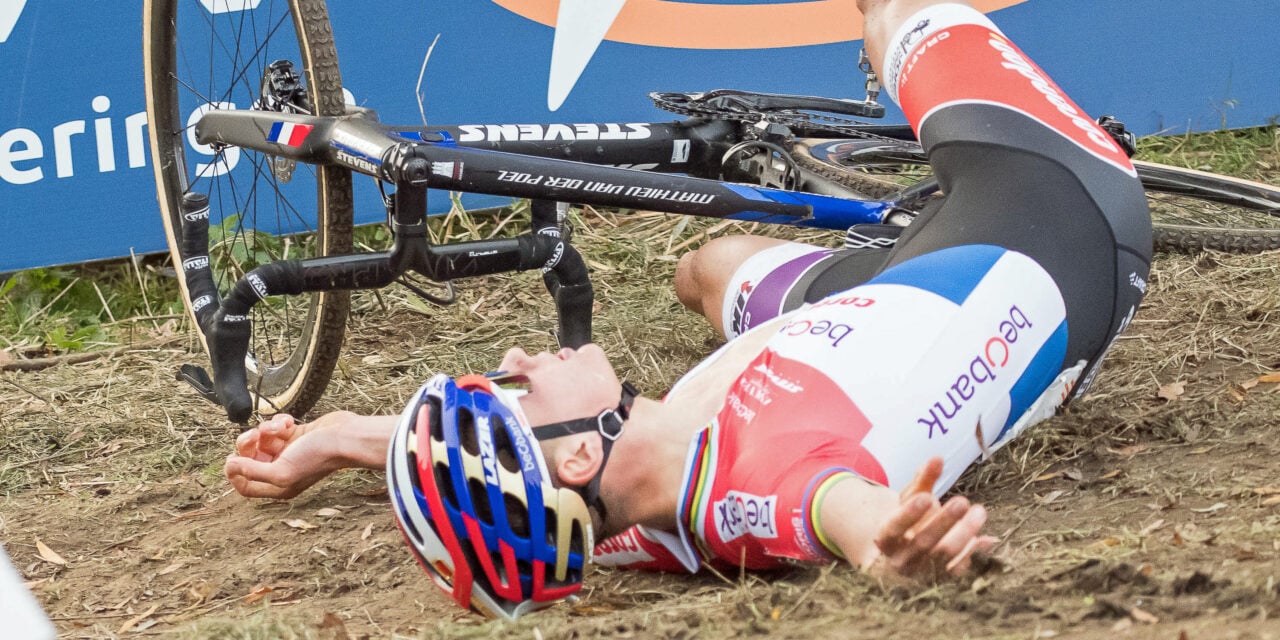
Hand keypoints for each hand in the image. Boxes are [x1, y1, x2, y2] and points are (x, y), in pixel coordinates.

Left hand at [223, 411, 355, 498]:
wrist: (344, 436)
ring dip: (266, 429)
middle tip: (254, 435)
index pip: (245, 486)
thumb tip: (230, 466)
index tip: (232, 459)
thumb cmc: (317, 457)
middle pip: (250, 460)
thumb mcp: (281, 471)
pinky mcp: (296, 435)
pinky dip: (279, 422)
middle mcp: (283, 470)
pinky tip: (289, 422)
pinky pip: (276, 428)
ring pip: (262, 440)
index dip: (234, 473)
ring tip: (279, 427)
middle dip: (248, 444)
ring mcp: (289, 452)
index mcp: (279, 487)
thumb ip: (252, 471)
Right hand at [872, 457, 996, 579]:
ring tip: (979, 511)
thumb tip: (937, 457)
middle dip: (944, 521)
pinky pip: (959, 570)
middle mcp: (901, 560)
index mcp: (886, 539)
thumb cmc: (908, 522)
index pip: (894, 528)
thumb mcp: (910, 499)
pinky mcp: (941, 582)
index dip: (909, 514)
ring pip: (944, 556)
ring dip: (964, 533)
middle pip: (923, 542)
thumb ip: (923, 479)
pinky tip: (988, 539)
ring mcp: (921, 574)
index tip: (927, 497)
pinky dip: (974, 553)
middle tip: (963, 501)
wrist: (902, 560)